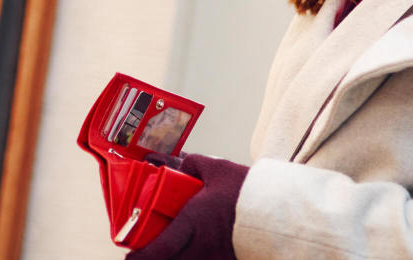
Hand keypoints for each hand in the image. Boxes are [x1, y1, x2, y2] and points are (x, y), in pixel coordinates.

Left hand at [126, 154, 248, 259]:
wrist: (282, 211)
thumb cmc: (249, 192)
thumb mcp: (219, 169)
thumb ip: (196, 163)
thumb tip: (184, 163)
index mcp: (192, 224)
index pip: (157, 251)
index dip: (139, 258)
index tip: (130, 257)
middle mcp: (200, 248)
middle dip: (155, 259)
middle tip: (149, 252)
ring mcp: (215, 259)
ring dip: (177, 258)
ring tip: (174, 249)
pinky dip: (197, 257)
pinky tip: (199, 249)